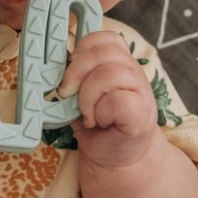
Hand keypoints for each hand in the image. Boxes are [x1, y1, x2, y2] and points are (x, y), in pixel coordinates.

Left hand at [58, 31, 157, 168]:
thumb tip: (56, 65)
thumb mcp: (79, 94)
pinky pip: (117, 101)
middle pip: (103, 52)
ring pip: (109, 74)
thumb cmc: (98, 124)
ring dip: (87, 97)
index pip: (105, 38)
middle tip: (67, 93)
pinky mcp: (142, 113)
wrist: (117, 159)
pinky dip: (100, 113)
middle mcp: (133, 72)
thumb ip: (73, 77)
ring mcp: (141, 91)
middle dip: (76, 72)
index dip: (83, 48)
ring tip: (87, 114)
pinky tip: (99, 123)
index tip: (70, 68)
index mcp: (119, 62)